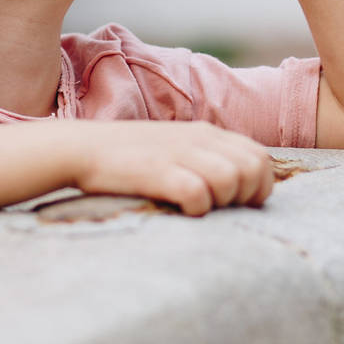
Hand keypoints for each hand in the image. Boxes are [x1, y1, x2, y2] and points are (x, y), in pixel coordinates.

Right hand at [66, 120, 274, 214]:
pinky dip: (196, 208)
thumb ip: (206, 158)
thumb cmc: (130, 157)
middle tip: (221, 209)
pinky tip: (179, 210)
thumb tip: (237, 187)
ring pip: (232, 179)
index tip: (239, 204)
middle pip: (254, 168)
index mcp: (207, 132)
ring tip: (198, 208)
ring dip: (222, 201)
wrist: (82, 148)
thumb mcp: (177, 147)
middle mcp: (199, 139)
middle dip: (247, 196)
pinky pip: (198, 194)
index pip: (260, 157)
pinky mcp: (158, 171)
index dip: (259, 186)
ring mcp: (179, 153)